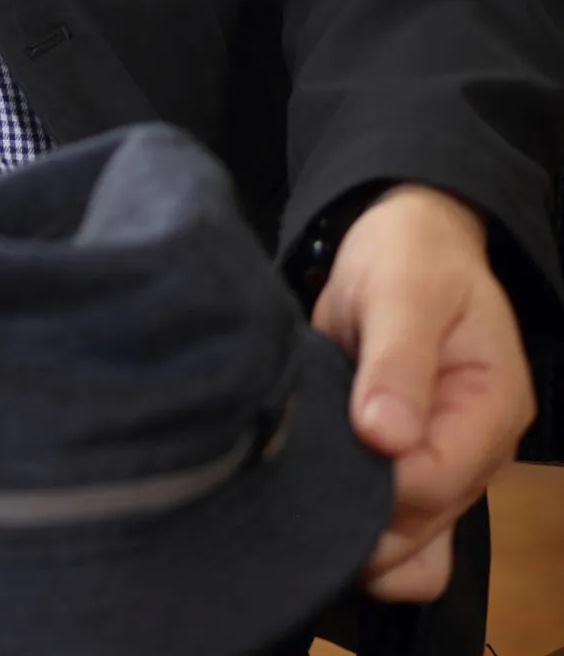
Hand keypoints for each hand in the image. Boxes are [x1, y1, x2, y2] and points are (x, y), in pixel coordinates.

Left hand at [311, 184, 533, 602]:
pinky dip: (361, 531)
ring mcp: (448, 464)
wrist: (406, 241)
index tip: (318, 464)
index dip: (375, 485)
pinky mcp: (412, 465)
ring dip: (358, 534)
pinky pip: (401, 532)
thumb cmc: (409, 255)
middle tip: (291, 484)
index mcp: (492, 408)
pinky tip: (317, 502)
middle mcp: (479, 451)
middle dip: (362, 518)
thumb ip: (397, 360)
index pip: (436, 482)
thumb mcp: (403, 288)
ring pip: (413, 543)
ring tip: (298, 497)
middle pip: (423, 523)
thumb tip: (385, 438)